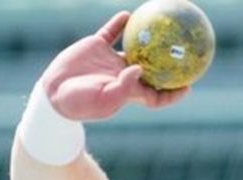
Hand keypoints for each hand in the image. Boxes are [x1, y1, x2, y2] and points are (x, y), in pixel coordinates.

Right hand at [40, 11, 188, 120]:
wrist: (54, 92)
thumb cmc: (81, 103)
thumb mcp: (104, 99)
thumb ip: (124, 86)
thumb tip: (141, 69)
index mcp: (130, 92)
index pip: (157, 95)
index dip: (173, 93)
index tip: (188, 86)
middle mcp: (124, 75)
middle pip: (152, 68)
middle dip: (168, 63)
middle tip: (184, 52)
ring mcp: (111, 59)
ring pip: (136, 46)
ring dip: (147, 38)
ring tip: (160, 25)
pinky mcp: (97, 47)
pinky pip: (112, 32)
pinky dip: (120, 24)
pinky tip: (128, 14)